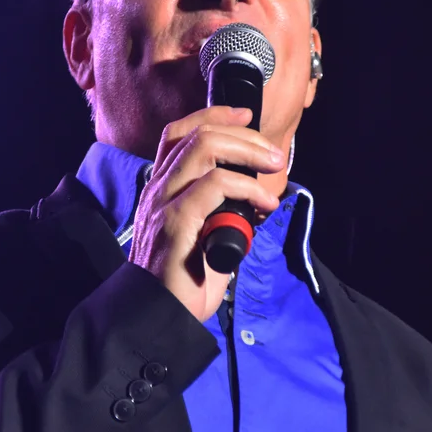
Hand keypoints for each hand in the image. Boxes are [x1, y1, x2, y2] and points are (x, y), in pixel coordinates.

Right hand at [128, 106, 285, 322]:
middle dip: (244, 135)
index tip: (246, 115)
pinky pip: (214, 185)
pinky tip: (264, 204)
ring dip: (247, 151)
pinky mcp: (174, 222)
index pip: (179, 132)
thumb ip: (220, 212)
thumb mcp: (203, 235)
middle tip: (273, 154)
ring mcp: (163, 202)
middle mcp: (158, 188)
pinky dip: (247, 187)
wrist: (158, 317)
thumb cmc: (183, 281)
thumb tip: (254, 199)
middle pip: (198, 133)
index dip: (214, 114)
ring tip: (273, 167)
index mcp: (161, 188)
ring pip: (204, 147)